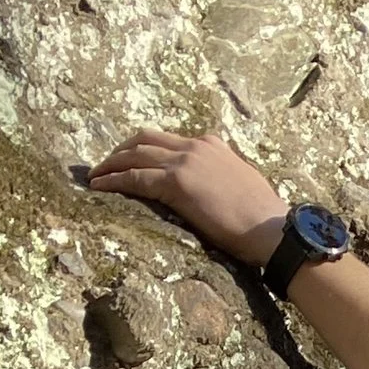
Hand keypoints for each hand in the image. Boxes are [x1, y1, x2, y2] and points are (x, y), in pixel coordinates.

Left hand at [87, 131, 284, 265]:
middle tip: (106, 164)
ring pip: (134, 154)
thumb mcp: (244, 185)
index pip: (170, 139)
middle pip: (144, 138)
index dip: (147, 148)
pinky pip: (135, 178)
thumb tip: (216, 190)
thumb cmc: (265, 219)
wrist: (274, 230)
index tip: (134, 159)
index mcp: (212, 145)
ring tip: (94, 176)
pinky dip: (113, 181)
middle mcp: (195, 146)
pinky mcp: (177, 183)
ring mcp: (185, 162)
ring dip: (110, 164)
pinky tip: (99, 187)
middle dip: (121, 150)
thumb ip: (223, 178)